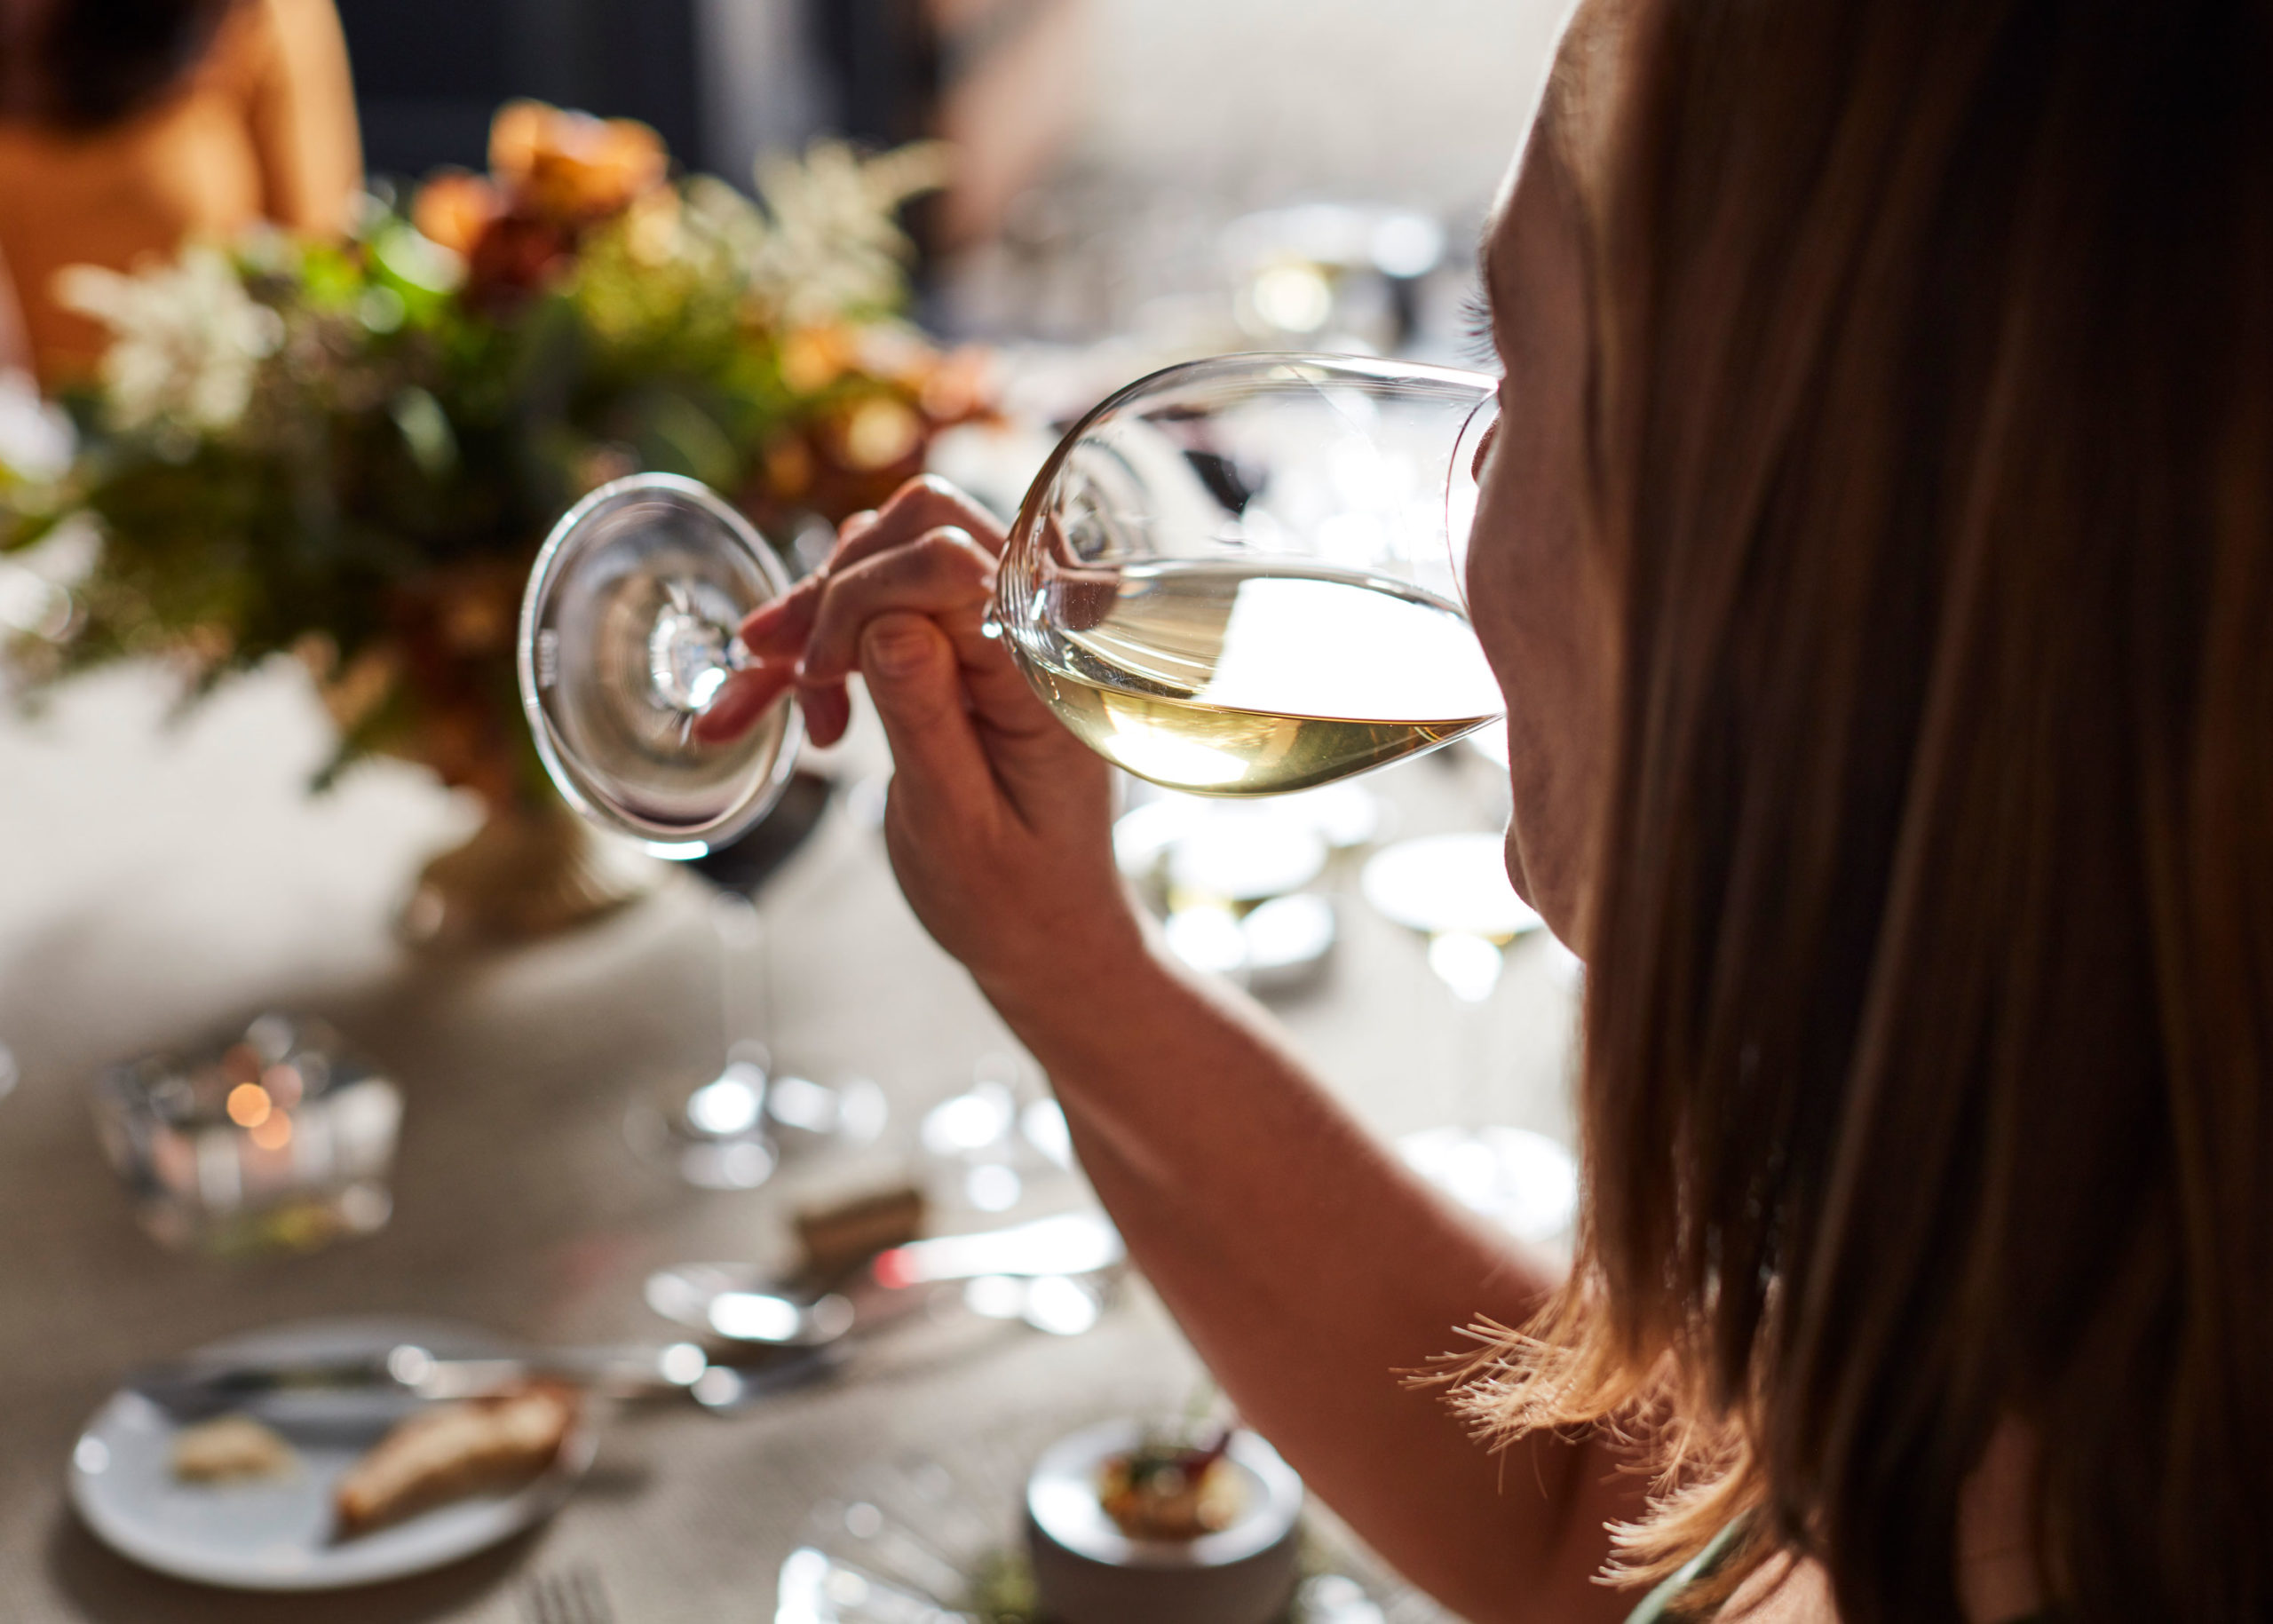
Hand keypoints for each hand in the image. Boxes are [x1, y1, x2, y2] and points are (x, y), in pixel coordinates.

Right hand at [705, 477, 1140, 996]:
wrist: (1047, 935)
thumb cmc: (1014, 898)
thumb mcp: (957, 826)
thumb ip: (928, 719)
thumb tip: (890, 622)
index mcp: (1045, 674)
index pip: (950, 563)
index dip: (860, 599)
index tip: (812, 674)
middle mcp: (1034, 634)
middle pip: (922, 529)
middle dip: (831, 588)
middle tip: (768, 663)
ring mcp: (1001, 634)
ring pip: (892, 557)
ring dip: (817, 616)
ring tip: (768, 694)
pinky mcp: (967, 649)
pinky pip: (886, 605)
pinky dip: (820, 645)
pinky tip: (773, 701)